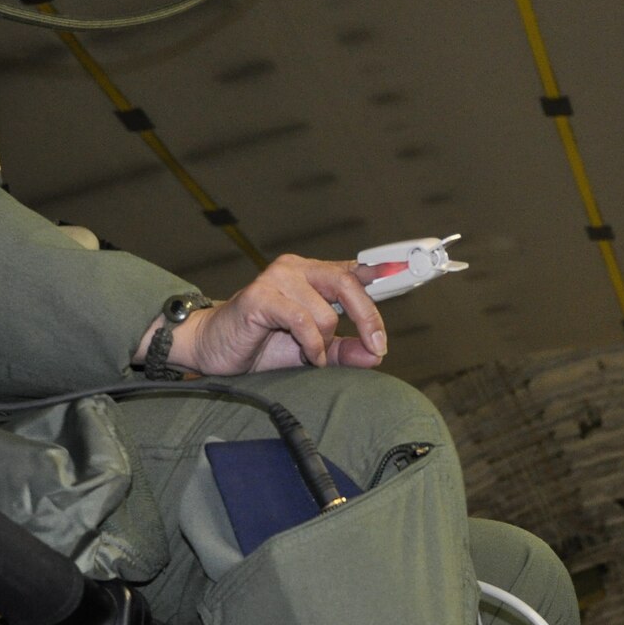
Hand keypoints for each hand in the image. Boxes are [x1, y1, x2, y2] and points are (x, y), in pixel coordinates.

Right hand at [156, 255, 388, 373]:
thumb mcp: (314, 351)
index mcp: (312, 275)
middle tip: (378, 346)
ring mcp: (276, 278)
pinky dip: (311, 344)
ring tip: (310, 355)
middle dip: (368, 318)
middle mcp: (296, 268)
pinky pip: (302, 320)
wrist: (214, 349)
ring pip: (326, 311)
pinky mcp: (259, 295)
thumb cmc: (262, 344)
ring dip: (324, 342)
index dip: (383, 272)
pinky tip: (306, 356)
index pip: (354, 270)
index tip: (409, 275)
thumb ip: (345, 350)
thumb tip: (376, 353)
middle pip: (348, 284)